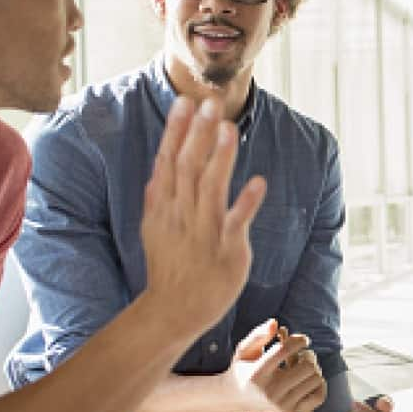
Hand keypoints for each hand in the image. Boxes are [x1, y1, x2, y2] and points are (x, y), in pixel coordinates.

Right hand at [138, 96, 265, 336]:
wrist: (175, 309)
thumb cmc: (170, 266)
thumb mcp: (153, 228)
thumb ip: (157, 197)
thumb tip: (157, 170)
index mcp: (164, 207)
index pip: (168, 161)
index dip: (177, 131)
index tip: (186, 102)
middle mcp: (181, 214)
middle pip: (189, 167)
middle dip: (199, 133)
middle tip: (211, 102)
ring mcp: (204, 232)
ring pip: (211, 188)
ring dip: (220, 158)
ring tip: (230, 129)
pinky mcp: (227, 250)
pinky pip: (237, 223)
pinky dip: (246, 203)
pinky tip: (259, 182)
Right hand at [226, 320, 326, 411]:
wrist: (237, 398)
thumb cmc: (244, 369)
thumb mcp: (244, 349)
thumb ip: (258, 335)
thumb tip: (275, 323)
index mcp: (257, 374)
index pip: (284, 351)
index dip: (299, 341)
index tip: (303, 340)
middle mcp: (270, 392)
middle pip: (307, 367)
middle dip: (309, 355)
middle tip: (303, 354)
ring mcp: (282, 405)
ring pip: (316, 379)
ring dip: (314, 368)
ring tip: (302, 367)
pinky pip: (320, 395)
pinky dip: (319, 384)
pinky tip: (307, 379)